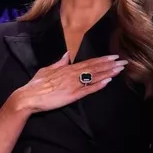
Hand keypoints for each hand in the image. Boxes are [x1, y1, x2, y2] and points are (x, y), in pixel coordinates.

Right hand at [9, 54, 123, 114]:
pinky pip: (88, 90)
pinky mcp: (72, 96)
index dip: (102, 59)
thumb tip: (67, 55)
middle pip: (95, 68)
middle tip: (124, 62)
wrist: (28, 97)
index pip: (89, 62)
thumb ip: (59, 62)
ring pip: (94, 77)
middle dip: (110, 65)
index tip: (114, 56)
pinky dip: (98, 85)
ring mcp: (73, 85)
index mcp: (67, 68)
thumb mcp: (47, 69)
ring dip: (108, 73)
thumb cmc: (36, 84)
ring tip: (120, 69)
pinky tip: (108, 81)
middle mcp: (72, 75)